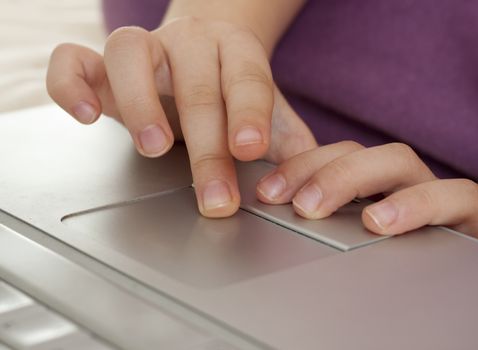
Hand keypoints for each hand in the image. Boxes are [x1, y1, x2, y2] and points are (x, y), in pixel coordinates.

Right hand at [46, 18, 315, 216]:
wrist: (204, 53)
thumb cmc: (235, 88)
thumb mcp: (268, 113)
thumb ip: (288, 142)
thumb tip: (303, 184)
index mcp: (236, 51)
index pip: (246, 78)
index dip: (248, 113)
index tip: (249, 150)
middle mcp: (189, 42)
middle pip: (196, 86)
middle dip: (207, 148)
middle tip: (215, 196)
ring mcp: (144, 48)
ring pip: (129, 54)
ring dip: (140, 103)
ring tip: (154, 147)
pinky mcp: (102, 62)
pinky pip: (72, 59)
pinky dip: (71, 84)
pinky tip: (88, 115)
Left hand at [256, 141, 477, 252]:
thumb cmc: (418, 239)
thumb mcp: (366, 231)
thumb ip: (332, 218)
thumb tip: (278, 216)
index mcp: (372, 181)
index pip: (332, 156)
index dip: (297, 167)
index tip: (268, 192)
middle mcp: (400, 178)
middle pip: (359, 153)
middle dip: (322, 173)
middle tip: (296, 202)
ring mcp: (435, 189)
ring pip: (399, 163)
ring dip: (358, 180)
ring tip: (328, 208)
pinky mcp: (473, 213)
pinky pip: (456, 197)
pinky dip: (419, 205)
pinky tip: (385, 222)